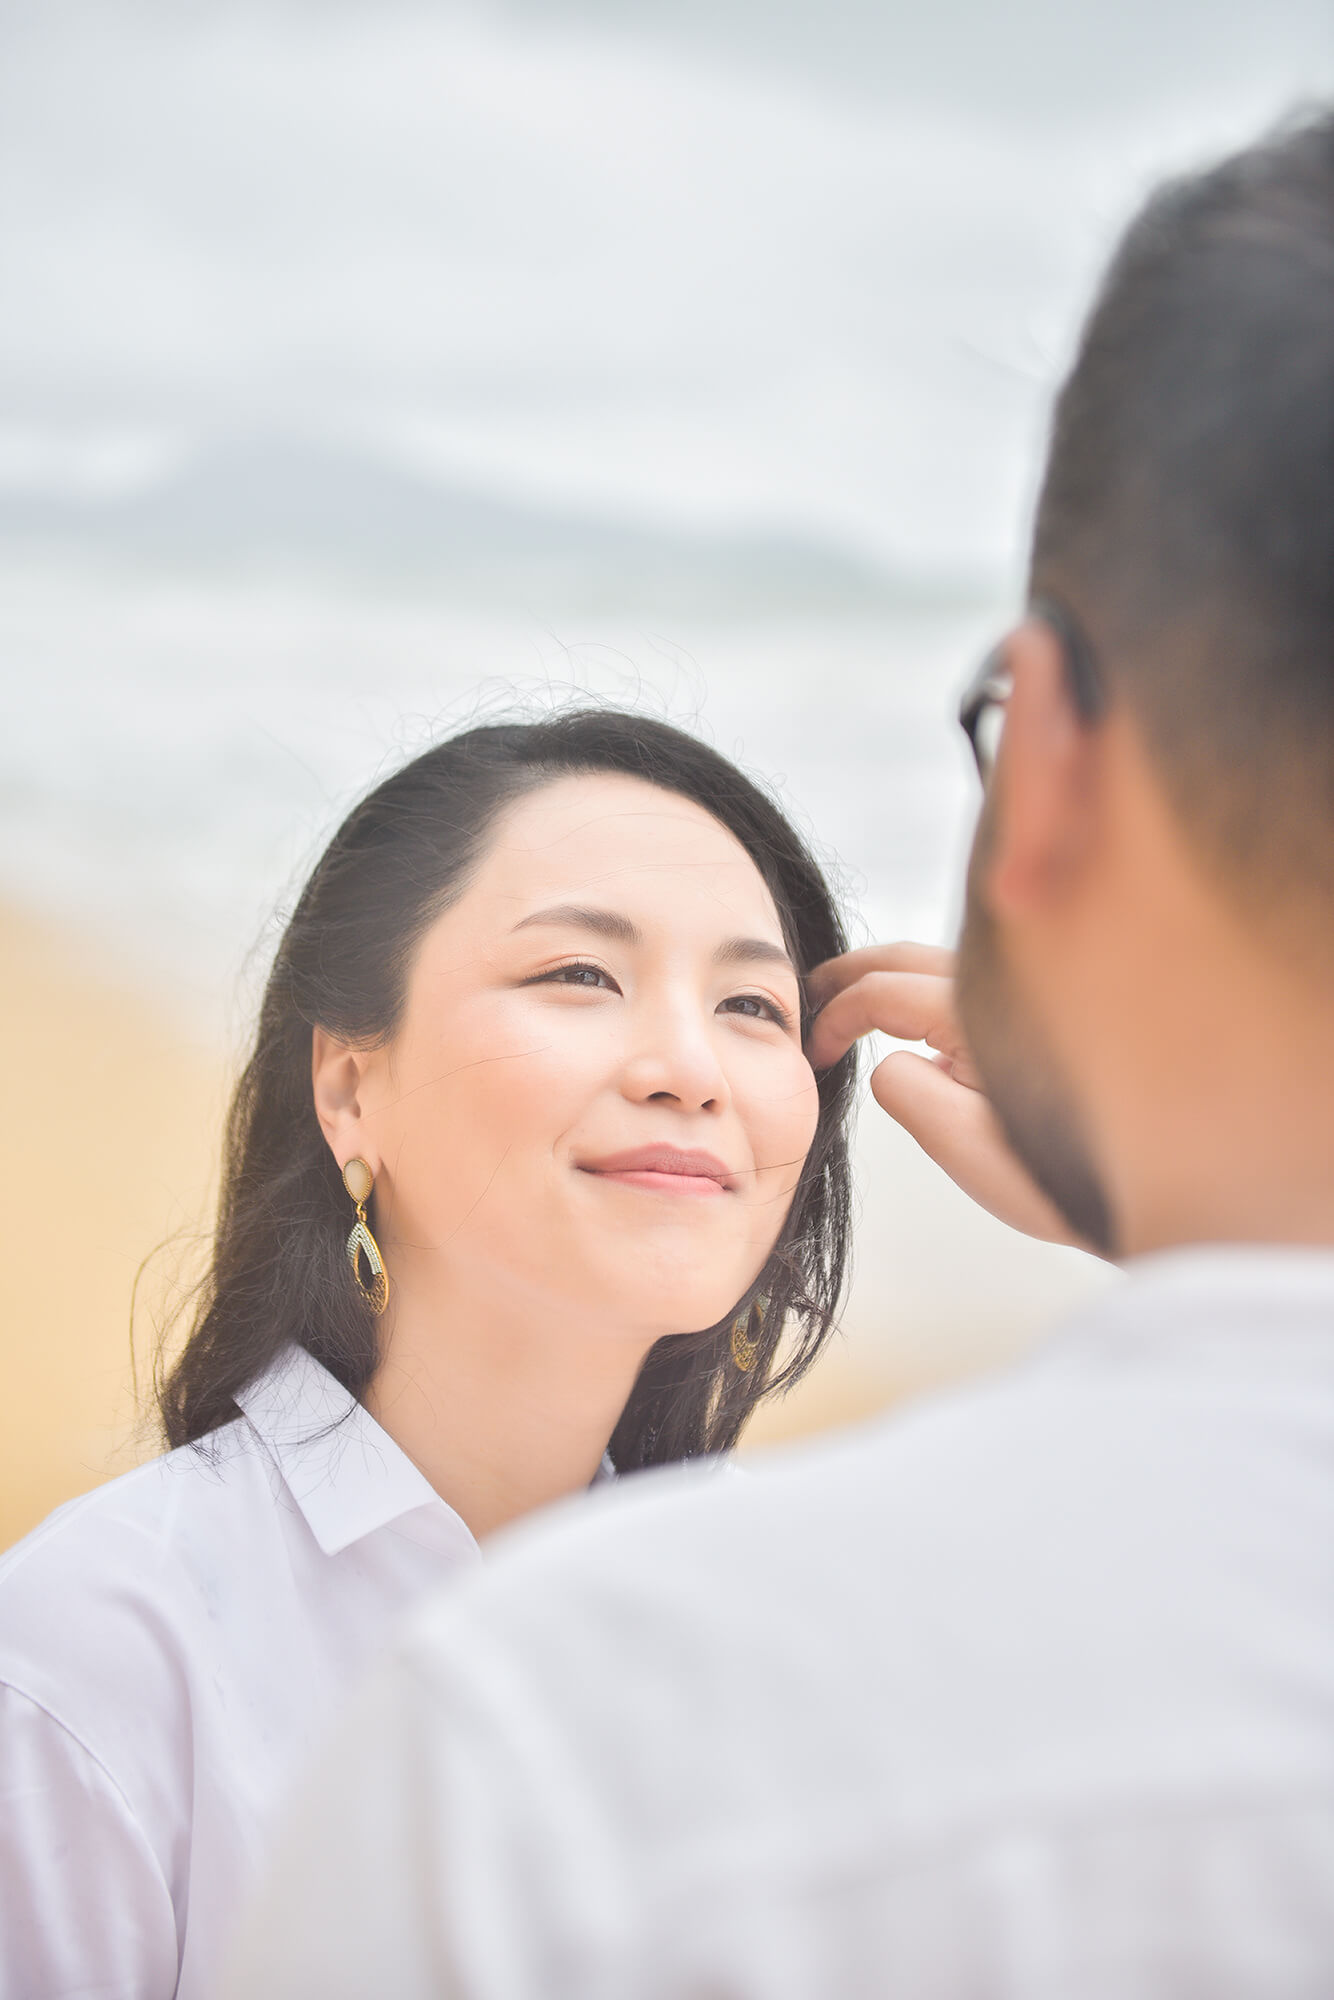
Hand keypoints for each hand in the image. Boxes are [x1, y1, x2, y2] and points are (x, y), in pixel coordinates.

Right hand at [806, 942, 1089, 1250]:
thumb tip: (886, 1060)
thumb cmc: (1068, 1176)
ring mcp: (1026, 996)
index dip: (835, 1018)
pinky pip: (966, 983)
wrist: (1165, 1183)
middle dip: (850, 972)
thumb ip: (908, 1093)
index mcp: (981, 1013)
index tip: (815, 1053)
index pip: (883, 992)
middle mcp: (1005, 987)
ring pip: (938, 963)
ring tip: (847, 1003)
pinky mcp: (1040, 1013)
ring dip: (886, 976)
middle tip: (807, 998)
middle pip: (906, 955)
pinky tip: (911, 1021)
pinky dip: (923, 988)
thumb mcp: (969, 1147)